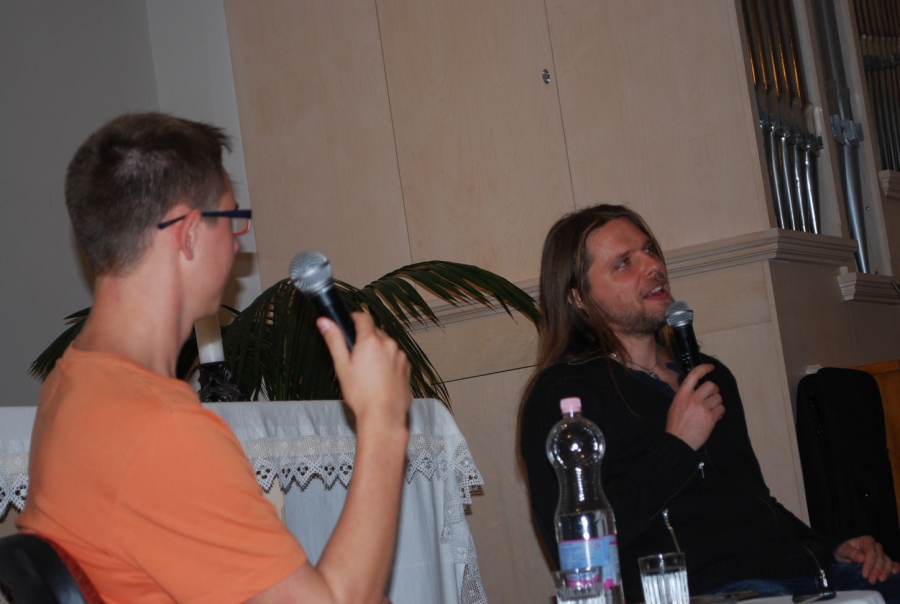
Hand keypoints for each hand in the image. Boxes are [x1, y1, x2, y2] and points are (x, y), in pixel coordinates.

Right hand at [317, 312, 410, 431]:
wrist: (383, 416)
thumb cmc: (361, 395)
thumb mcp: (342, 366)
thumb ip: (334, 340)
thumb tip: (324, 321)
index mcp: (371, 341)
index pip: (363, 317)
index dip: (354, 319)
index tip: (349, 325)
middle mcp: (389, 344)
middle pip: (375, 332)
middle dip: (365, 340)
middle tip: (355, 358)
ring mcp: (400, 355)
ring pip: (386, 346)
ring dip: (377, 352)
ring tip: (368, 373)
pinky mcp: (407, 367)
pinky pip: (395, 357)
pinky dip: (388, 362)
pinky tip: (380, 379)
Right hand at [665, 363, 723, 449]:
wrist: (678, 441)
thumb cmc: (675, 425)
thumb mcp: (675, 405)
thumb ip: (685, 396)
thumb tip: (695, 389)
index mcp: (682, 394)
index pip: (694, 375)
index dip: (704, 368)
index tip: (710, 367)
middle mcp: (693, 399)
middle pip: (711, 385)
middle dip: (714, 390)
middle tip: (712, 395)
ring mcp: (703, 408)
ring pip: (718, 398)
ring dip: (717, 402)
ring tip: (711, 409)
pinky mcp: (711, 418)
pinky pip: (722, 409)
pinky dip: (720, 412)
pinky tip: (715, 416)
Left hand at [834, 535, 899, 582]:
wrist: (844, 555)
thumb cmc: (844, 551)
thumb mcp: (843, 550)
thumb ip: (851, 553)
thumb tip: (861, 558)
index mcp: (867, 541)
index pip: (871, 553)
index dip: (869, 564)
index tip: (865, 575)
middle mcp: (876, 547)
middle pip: (880, 559)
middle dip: (876, 570)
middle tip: (871, 580)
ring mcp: (882, 554)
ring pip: (887, 562)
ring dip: (885, 572)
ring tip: (881, 580)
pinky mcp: (884, 561)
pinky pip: (893, 564)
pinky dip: (896, 568)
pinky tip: (895, 573)